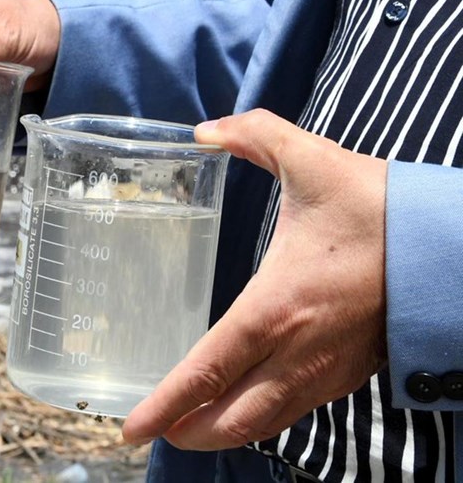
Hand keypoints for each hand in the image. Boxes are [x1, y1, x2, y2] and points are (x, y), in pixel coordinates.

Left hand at [122, 109, 388, 449]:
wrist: (454, 245)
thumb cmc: (380, 208)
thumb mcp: (312, 160)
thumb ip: (254, 136)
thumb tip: (205, 129)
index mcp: (276, 307)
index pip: (207, 370)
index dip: (165, 404)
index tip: (131, 429)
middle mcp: (297, 352)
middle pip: (231, 417)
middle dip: (186, 432)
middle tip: (150, 432)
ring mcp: (326, 370)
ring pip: (265, 421)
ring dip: (222, 432)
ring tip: (186, 428)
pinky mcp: (348, 373)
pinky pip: (293, 409)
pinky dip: (258, 417)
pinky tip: (241, 404)